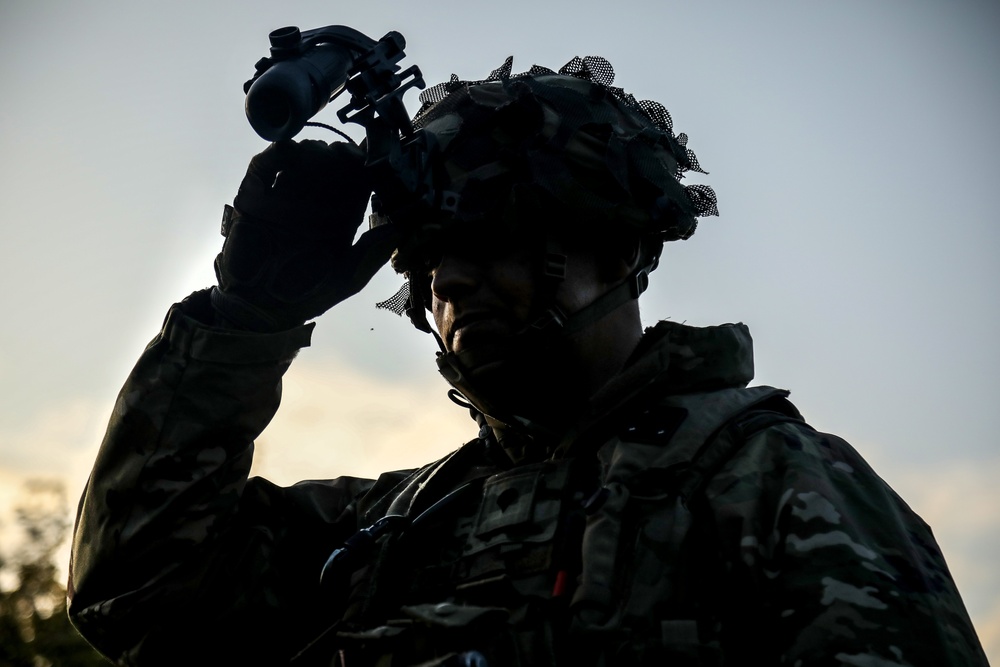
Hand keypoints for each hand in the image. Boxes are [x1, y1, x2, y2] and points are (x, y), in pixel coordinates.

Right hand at [212, 140, 398, 330]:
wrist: (259, 310)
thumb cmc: (306, 297)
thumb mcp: (346, 278)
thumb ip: (371, 253)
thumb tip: (399, 229)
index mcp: (339, 219)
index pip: (356, 184)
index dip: (364, 169)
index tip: (371, 160)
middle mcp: (314, 204)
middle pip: (331, 166)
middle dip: (340, 155)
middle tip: (344, 154)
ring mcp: (284, 198)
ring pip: (301, 159)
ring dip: (312, 152)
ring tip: (318, 157)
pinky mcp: (255, 198)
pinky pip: (264, 167)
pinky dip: (276, 154)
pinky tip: (289, 152)